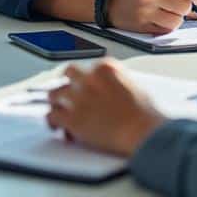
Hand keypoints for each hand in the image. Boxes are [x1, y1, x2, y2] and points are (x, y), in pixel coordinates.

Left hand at [47, 60, 165, 156]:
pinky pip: (52, 116)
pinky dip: (54, 122)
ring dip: (58, 102)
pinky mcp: (71, 118)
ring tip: (60, 111)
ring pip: (54, 94)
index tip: (85, 85)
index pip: (88, 66)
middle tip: (67, 93)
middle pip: (68, 73)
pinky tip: (58, 127)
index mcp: (105, 68)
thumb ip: (116, 83)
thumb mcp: (134, 87)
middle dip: (68, 83)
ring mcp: (78, 97)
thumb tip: (110, 91)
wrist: (141, 132)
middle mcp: (89, 78)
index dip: (86, 78)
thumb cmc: (144, 114)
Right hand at [107, 0, 196, 33]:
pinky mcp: (142, 24)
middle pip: (186, 6)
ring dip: (177, 17)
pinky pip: (166, 29)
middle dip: (186, 6)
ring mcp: (145, 9)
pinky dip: (167, 25)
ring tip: (169, 10)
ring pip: (177, 20)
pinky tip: (161, 17)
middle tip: (179, 2)